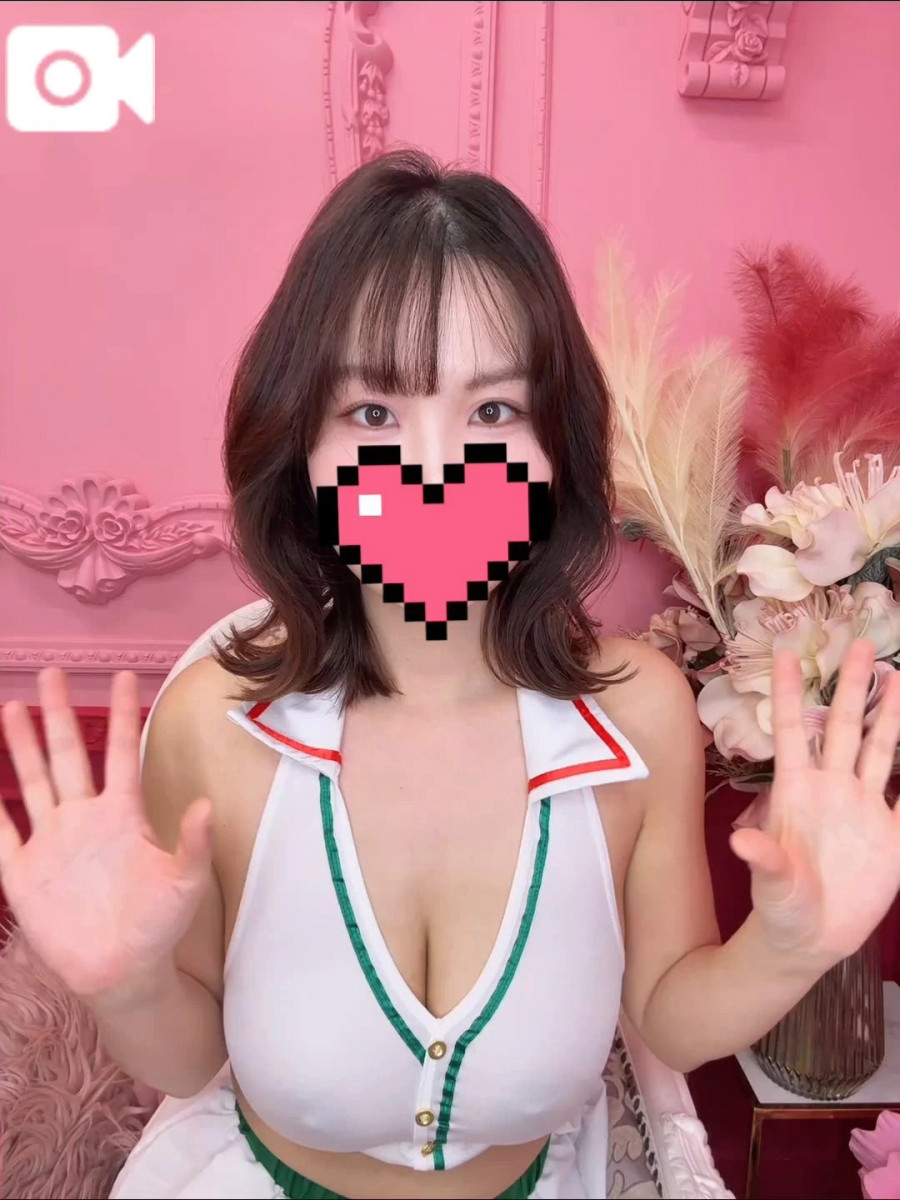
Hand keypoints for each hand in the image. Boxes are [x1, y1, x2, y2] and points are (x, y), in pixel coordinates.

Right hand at [0, 669, 213, 1000]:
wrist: (121, 972)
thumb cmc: (158, 925)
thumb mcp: (184, 883)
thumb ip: (193, 843)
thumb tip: (206, 804)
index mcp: (122, 814)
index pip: (119, 753)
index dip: (121, 716)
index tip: (126, 677)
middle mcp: (84, 819)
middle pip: (66, 755)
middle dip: (58, 715)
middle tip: (52, 673)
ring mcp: (51, 842)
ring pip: (32, 781)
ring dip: (21, 745)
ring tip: (13, 706)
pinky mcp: (23, 872)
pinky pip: (1, 833)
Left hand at [729, 638, 899, 970]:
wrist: (810, 939)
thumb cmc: (780, 906)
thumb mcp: (771, 883)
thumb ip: (763, 861)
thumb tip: (741, 843)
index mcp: (797, 790)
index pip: (791, 729)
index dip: (787, 692)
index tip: (785, 652)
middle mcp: (831, 788)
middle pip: (842, 725)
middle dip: (851, 686)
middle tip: (863, 645)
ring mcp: (863, 808)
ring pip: (879, 748)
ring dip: (889, 714)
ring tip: (897, 676)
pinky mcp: (892, 834)